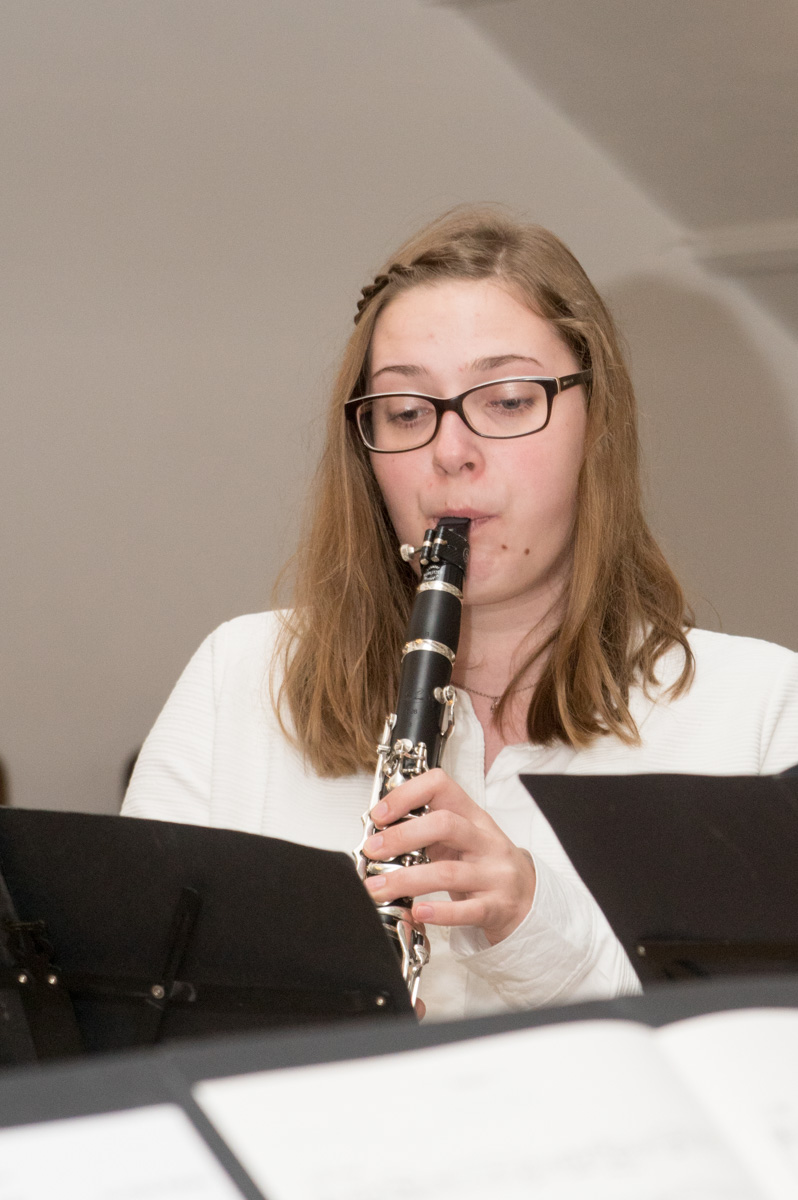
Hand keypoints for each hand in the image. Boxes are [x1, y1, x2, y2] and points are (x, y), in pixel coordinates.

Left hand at [362, 768, 535, 945]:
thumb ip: (426, 832)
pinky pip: (467, 910)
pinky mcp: (497, 906)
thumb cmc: (484, 865)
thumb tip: (377, 835)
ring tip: (377, 888)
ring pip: (449, 873)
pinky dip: (439, 913)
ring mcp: (494, 874)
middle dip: (402, 836)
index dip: (406, 794)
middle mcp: (485, 841)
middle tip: (373, 850)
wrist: (528, 899)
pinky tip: (417, 911)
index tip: (379, 814)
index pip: (441, 786)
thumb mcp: (461, 838)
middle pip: (445, 825)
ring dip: (406, 880)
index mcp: (473, 816)